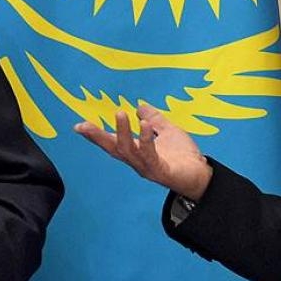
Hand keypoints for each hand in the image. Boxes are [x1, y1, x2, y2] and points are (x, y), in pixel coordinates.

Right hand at [75, 105, 212, 200]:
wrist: (201, 175)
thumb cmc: (183, 157)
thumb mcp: (167, 131)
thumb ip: (154, 119)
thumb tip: (140, 106)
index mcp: (137, 152)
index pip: (112, 143)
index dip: (95, 135)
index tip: (78, 126)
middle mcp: (138, 161)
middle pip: (113, 149)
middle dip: (98, 137)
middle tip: (84, 126)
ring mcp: (148, 168)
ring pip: (129, 152)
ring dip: (123, 133)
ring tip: (119, 114)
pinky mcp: (161, 171)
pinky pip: (150, 155)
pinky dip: (145, 140)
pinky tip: (144, 125)